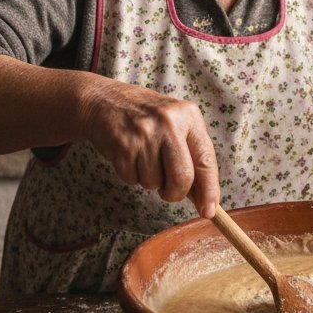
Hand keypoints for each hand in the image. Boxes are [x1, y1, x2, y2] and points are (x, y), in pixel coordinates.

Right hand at [81, 78, 220, 217]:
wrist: (104, 101)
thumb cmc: (146, 118)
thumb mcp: (175, 123)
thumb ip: (192, 155)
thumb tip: (205, 198)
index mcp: (188, 115)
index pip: (206, 160)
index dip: (209, 190)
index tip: (209, 211)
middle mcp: (169, 122)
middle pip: (182, 178)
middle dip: (175, 193)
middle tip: (168, 190)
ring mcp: (144, 133)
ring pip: (155, 182)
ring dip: (149, 180)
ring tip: (143, 157)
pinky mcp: (123, 145)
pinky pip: (133, 179)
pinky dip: (131, 175)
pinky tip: (129, 155)